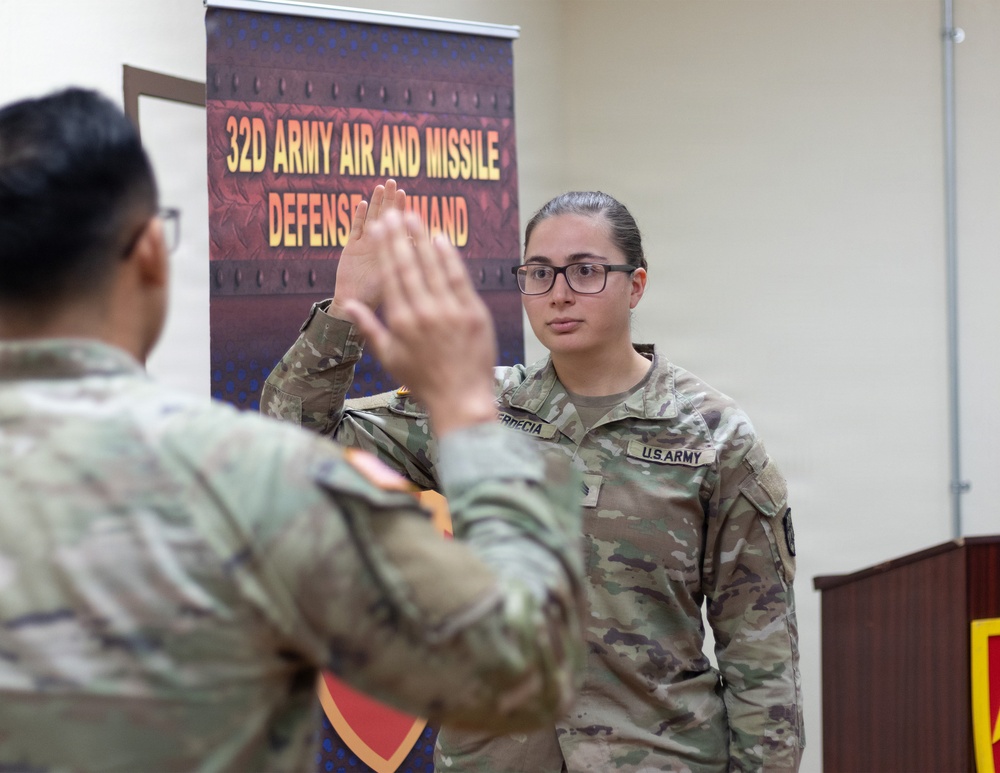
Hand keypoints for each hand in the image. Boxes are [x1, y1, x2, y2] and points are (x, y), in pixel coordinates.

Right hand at [328, 179, 405, 318]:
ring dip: (376, 204)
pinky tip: (363, 203)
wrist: (353, 306)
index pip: (399, 227)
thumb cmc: (375, 298)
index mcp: (394, 253)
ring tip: (381, 187)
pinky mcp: (350, 249)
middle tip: (394, 183)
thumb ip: (403, 262)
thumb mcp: (394, 280)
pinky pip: (355, 229)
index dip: (401, 210)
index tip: (405, 194)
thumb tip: (419, 243)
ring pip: (372, 220)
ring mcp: (366, 247)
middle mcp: (381, 247)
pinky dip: (358, 217)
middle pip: (387, 220)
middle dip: (390, 201)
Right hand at [342, 212, 497, 436]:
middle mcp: (424, 312)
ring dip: (423, 239)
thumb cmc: (423, 382)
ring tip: (415, 217)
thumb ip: (369, 328)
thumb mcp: (389, 358)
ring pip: (434, 267)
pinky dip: (450, 258)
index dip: (386, 249)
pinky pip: (459, 279)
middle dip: (401, 237)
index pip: (391, 276)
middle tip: (394, 214)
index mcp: (401, 322)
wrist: (462, 400)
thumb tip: (347, 305)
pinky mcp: (474, 313)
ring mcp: (451, 311)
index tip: (381, 228)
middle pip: (410, 266)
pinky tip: (442, 240)